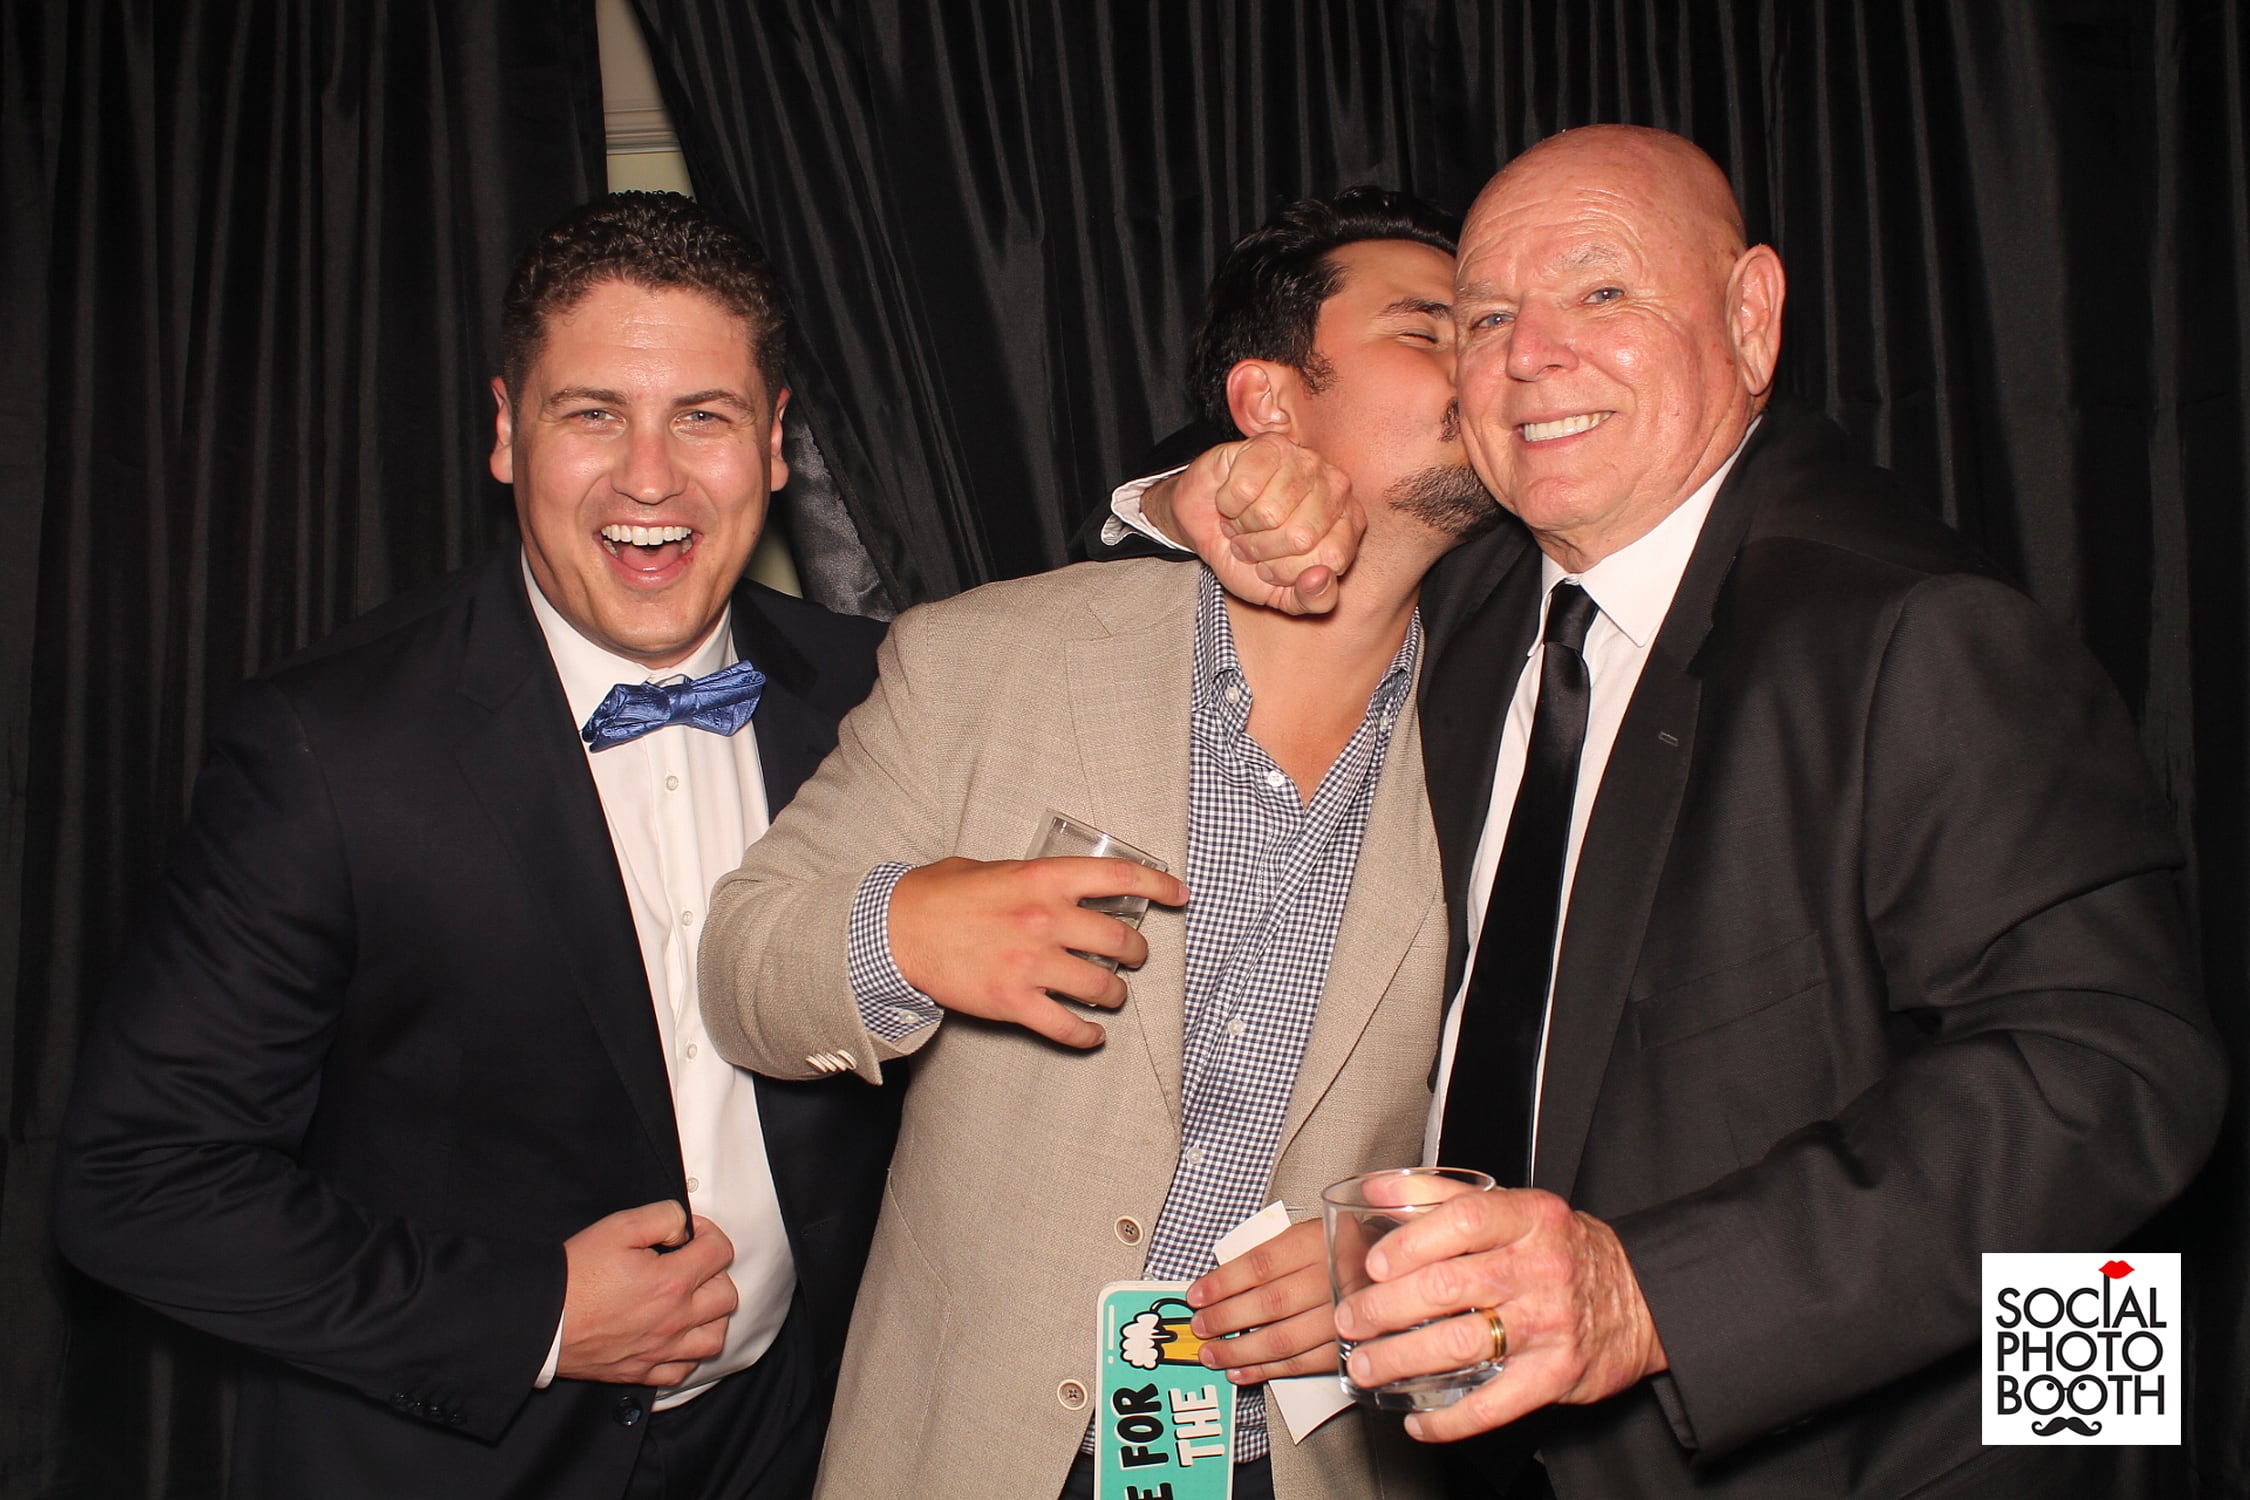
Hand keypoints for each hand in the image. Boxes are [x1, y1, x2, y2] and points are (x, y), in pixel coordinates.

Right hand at [559, 1201, 737, 1386]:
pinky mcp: (641, 1372)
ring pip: (714, 1338)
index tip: (689, 1234)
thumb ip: (661, 1217)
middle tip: (690, 1265)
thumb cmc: (575, 1275)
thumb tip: (683, 1227)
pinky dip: (686, 1354)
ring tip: (691, 1302)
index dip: (709, 1233)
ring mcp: (660, 1350)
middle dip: (714, 1274)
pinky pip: (683, 1371)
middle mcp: (674, 1319)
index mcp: (672, 1282)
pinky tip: (674, 1337)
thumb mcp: (617, 1227)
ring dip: (711, 1317)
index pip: (720, 1252)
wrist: (540, 1322)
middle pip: (727, 1296)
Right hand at [888, 856, 1188, 1047]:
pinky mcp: (1013, 1002)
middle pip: (1120, 941)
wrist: (894, 931)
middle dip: (1138, 952)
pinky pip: (1066, 1026)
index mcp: (1044, 879)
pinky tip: (1092, 1035)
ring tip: (1112, 994)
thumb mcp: (994, 868)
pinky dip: (1087, 1035)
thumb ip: (1034, 878)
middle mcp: (1045, 920)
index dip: (1159, 886)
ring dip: (1115, 994)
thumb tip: (1064, 887)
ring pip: (1102, 986)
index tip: (1180, 895)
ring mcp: (1031, 964)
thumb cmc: (940, 895)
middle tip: (1135, 957)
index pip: (1120, 877)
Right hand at [1145, 435, 1363, 614]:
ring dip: (1243, 528)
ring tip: (1243, 522)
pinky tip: (1232, 501)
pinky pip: (1244, 489)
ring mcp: (1305, 460)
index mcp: (1350, 524)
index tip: (1274, 567)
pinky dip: (1228, 504)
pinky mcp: (1269, 445)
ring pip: (1270, 513)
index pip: (1331, 559)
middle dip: (1263, 552)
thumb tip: (1321, 577)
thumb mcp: (1284, 595)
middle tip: (1252, 544)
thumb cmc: (1252, 557)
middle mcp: (1336, 487)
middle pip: (1301, 537)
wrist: (1205, 526)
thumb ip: (1314, 600)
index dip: (1290, 572)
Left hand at [1184, 1217, 1337, 1382]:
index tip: (1197, 1295)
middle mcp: (1332, 1279)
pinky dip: (1267, 1370)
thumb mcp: (1311, 1232)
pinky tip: (1242, 1370)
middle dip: (1226, 1318)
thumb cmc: (1346, 1247)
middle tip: (1200, 1327)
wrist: (1398, 1268)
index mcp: (1318, 1244)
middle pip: (1269, 1303)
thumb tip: (1223, 1279)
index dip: (1223, 1283)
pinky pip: (1303, 1363)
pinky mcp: (1349, 1346)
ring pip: (1283, 1338)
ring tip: (1212, 1354)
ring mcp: (1343, 1316)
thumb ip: (1272, 1253)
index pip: (1261, 1264)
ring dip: (1240, 1350)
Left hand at [1331, 1188, 1666, 1441]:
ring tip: (1367, 1366)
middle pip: (1448, 1286)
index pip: (1463, 1220)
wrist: (1643, 1298)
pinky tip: (1419, 1419)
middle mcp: (1541, 1267)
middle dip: (1385, 1308)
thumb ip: (1445, 1197)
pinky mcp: (1557, 1373)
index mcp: (1530, 1218)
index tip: (1373, 1264)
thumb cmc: (1567, 1251)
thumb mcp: (1518, 1210)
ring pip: (1460, 1343)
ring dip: (1401, 1359)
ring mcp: (1549, 1323)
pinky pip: (1494, 1403)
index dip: (1410, 1242)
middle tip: (1351, 1320)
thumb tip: (1378, 1187)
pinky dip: (1449, 1418)